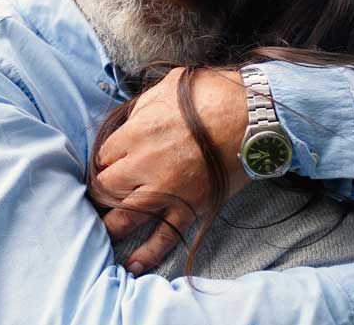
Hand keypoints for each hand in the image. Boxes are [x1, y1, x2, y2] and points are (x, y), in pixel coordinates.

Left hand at [93, 67, 250, 272]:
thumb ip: (142, 109)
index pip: (103, 156)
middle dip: (100, 192)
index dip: (103, 162)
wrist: (252, 116)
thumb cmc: (211, 95)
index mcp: (135, 134)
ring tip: (100, 234)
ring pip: (126, 215)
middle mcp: (143, 166)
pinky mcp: (189, 207)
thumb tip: (130, 122)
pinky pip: (165, 235)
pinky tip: (133, 265)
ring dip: (111, 226)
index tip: (106, 166)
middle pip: (107, 187)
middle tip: (100, 196)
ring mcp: (165, 191)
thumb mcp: (165, 89)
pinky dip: (148, 253)